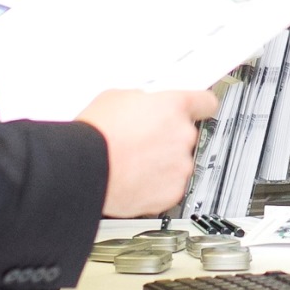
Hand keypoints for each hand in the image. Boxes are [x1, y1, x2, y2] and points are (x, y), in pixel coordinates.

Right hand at [76, 88, 218, 216]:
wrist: (84, 170)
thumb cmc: (96, 135)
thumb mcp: (117, 98)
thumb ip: (143, 101)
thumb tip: (145, 106)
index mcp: (174, 106)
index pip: (205, 101)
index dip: (199, 106)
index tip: (198, 109)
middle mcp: (183, 135)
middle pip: (187, 135)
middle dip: (168, 138)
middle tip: (143, 141)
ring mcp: (180, 166)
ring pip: (179, 162)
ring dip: (163, 163)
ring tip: (134, 162)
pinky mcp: (173, 192)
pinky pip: (170, 186)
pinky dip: (157, 185)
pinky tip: (135, 178)